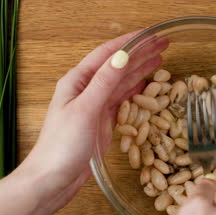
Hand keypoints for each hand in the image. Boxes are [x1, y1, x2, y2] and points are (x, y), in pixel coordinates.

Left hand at [26, 32, 167, 207]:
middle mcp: (86, 90)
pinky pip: (122, 101)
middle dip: (140, 54)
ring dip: (140, 71)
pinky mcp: (102, 122)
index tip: (150, 35)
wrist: (53, 179)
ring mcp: (95, 106)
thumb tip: (122, 56)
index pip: (107, 54)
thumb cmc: (62, 145)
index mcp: (78, 81)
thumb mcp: (85, 110)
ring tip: (159, 60)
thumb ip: (104, 83)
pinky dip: (136, 92)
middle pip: (117, 66)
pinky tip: (146, 85)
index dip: (130, 42)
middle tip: (163, 45)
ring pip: (122, 83)